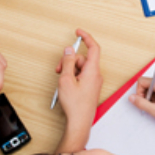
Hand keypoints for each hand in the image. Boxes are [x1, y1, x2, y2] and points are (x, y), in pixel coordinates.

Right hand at [55, 30, 102, 151]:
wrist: (80, 122)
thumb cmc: (75, 105)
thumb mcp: (66, 79)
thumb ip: (67, 62)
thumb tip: (69, 50)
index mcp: (92, 70)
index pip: (93, 47)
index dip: (86, 37)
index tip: (78, 32)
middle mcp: (95, 75)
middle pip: (83, 59)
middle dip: (69, 61)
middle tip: (59, 69)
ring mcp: (94, 82)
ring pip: (80, 68)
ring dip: (69, 70)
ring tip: (62, 81)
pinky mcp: (90, 87)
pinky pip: (81, 76)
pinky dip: (72, 77)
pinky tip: (66, 86)